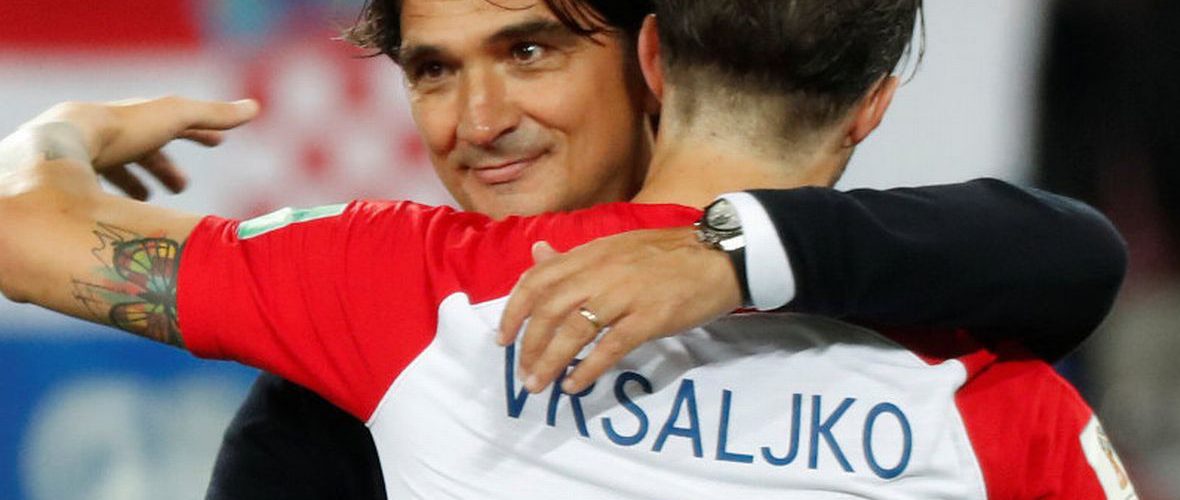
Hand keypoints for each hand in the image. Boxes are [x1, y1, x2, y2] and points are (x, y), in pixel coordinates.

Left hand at [21, 96, 258, 199]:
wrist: (66, 141)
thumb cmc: (124, 129)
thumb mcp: (176, 118)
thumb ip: (214, 114)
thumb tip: (255, 107)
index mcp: (142, 119)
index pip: (177, 122)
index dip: (201, 132)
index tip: (218, 142)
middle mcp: (114, 134)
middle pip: (145, 149)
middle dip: (165, 167)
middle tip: (182, 187)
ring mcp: (90, 153)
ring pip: (118, 168)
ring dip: (137, 183)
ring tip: (149, 203)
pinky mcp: (72, 175)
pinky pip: (94, 187)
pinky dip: (111, 198)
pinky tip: (117, 215)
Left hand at [498, 226, 743, 393]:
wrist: (720, 256)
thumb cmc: (667, 254)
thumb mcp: (615, 247)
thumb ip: (574, 256)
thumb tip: (536, 253)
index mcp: (591, 254)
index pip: (538, 279)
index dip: (514, 310)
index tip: (503, 337)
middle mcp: (602, 272)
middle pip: (550, 308)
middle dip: (529, 343)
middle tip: (522, 371)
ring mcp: (625, 295)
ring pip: (574, 329)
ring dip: (550, 361)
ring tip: (538, 385)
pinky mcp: (649, 318)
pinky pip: (610, 346)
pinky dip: (588, 368)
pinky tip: (575, 385)